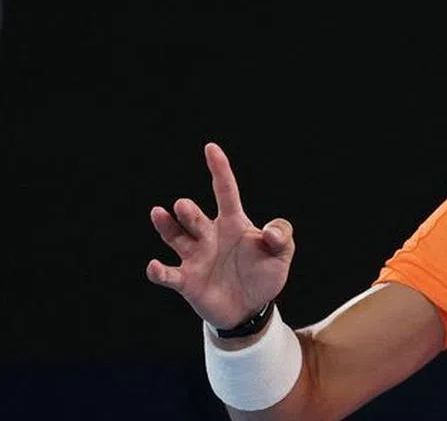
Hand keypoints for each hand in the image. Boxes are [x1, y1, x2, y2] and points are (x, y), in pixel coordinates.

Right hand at [146, 143, 294, 330]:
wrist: (251, 308)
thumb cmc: (264, 274)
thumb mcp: (282, 254)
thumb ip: (282, 236)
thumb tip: (268, 232)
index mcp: (233, 223)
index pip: (225, 191)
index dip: (219, 170)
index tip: (211, 148)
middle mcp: (209, 236)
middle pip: (195, 217)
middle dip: (188, 211)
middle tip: (183, 206)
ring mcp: (195, 257)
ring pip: (175, 237)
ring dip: (166, 226)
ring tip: (160, 213)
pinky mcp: (187, 282)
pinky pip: (169, 275)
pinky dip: (159, 271)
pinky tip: (154, 266)